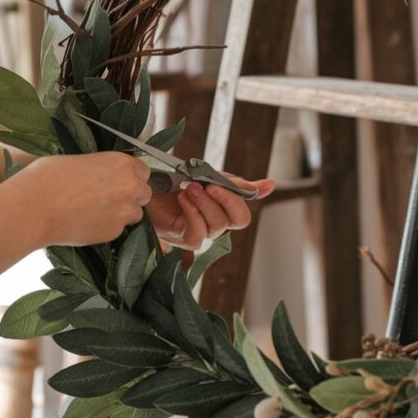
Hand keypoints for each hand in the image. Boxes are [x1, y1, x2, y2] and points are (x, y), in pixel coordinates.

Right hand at [20, 152, 151, 247]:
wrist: (35, 208)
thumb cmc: (48, 177)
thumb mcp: (79, 161)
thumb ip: (100, 169)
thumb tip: (101, 176)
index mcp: (120, 163)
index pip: (143, 170)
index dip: (131, 176)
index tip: (120, 181)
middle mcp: (129, 186)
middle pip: (144, 193)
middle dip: (131, 196)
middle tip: (109, 199)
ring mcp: (124, 212)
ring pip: (135, 214)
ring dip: (122, 214)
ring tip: (96, 213)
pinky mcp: (114, 232)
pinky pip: (118, 230)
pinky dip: (107, 227)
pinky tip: (87, 223)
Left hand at [148, 174, 275, 249]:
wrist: (147, 186)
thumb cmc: (176, 182)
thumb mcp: (209, 177)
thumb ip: (237, 184)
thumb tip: (271, 185)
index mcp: (224, 210)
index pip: (244, 213)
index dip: (245, 198)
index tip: (231, 181)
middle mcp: (216, 225)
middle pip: (238, 220)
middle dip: (226, 199)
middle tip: (209, 184)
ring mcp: (202, 233)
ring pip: (217, 225)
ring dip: (204, 203)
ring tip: (190, 187)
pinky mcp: (185, 240)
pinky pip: (198, 233)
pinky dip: (193, 213)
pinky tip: (183, 199)